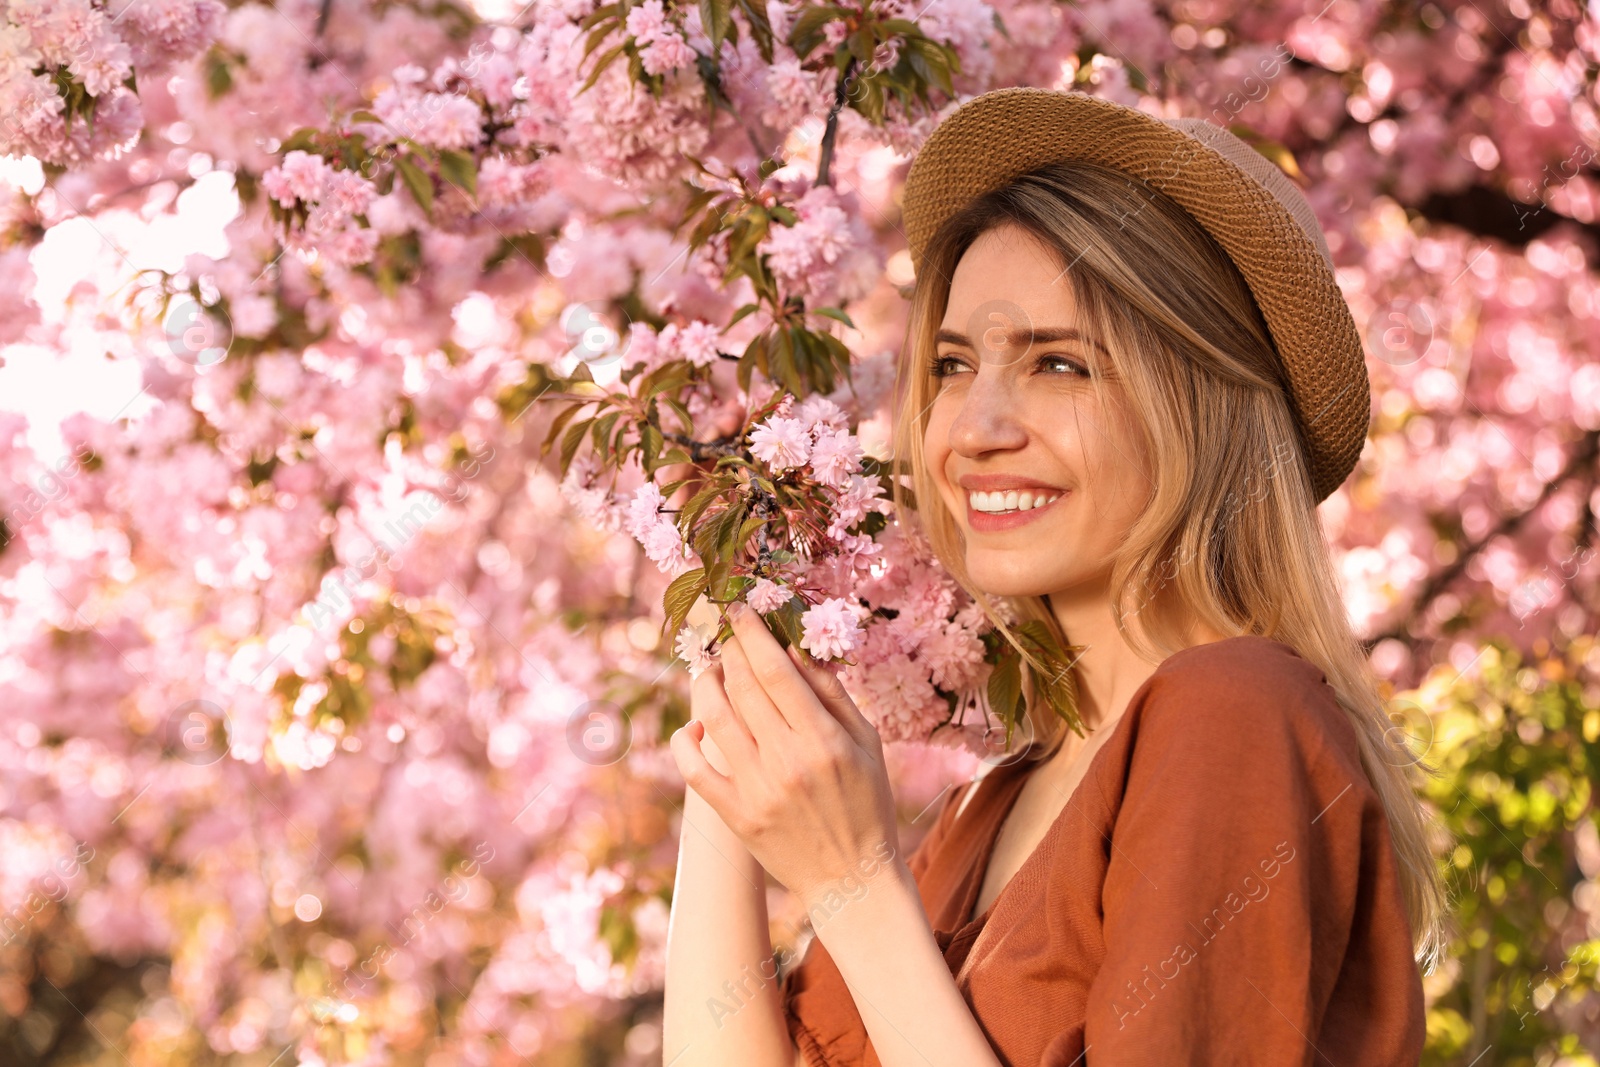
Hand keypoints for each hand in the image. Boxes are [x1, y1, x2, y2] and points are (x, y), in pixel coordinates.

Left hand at [670, 603, 904, 908]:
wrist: (853, 878)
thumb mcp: (867, 743)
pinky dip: (687, 738)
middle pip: (741, 686)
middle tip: (728, 636)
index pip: (775, 671)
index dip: (753, 634)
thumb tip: (795, 649)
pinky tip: (698, 724)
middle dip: (730, 651)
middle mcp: (786, 761)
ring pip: (713, 718)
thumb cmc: (867, 804)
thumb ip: (832, 693)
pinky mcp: (735, 815)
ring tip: (712, 671)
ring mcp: (756, 790)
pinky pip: (693, 769)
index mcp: (823, 740)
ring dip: (705, 684)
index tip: (741, 610)